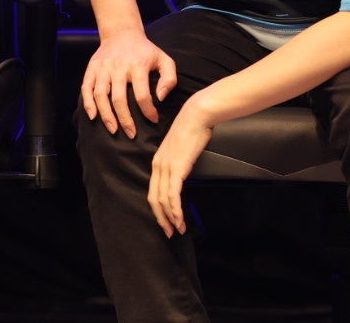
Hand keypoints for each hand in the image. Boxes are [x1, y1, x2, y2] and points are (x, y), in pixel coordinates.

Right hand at [80, 30, 176, 137]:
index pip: (142, 95)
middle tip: (131, 134)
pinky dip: (88, 103)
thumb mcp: (164, 60)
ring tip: (113, 130)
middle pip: (119, 99)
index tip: (153, 120)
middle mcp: (118, 67)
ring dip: (106, 115)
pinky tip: (93, 116)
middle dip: (125, 120)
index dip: (148, 111)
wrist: (121, 33)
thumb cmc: (145, 51)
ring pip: (100, 95)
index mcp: (137, 66)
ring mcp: (103, 68)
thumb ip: (169, 79)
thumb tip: (161, 98)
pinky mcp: (92, 68)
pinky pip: (86, 88)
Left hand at [149, 95, 213, 236]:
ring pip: (162, 200)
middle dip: (161, 218)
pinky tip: (180, 219)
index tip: (165, 221)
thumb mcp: (181, 150)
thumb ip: (178, 164)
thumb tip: (183, 175)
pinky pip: (172, 194)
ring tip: (177, 229)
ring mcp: (166, 167)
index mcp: (157, 162)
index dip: (157, 209)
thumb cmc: (192, 131)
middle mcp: (158, 166)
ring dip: (170, 217)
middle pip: (154, 199)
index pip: (153, 191)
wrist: (196, 116)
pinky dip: (175, 210)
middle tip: (169, 232)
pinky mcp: (176, 168)